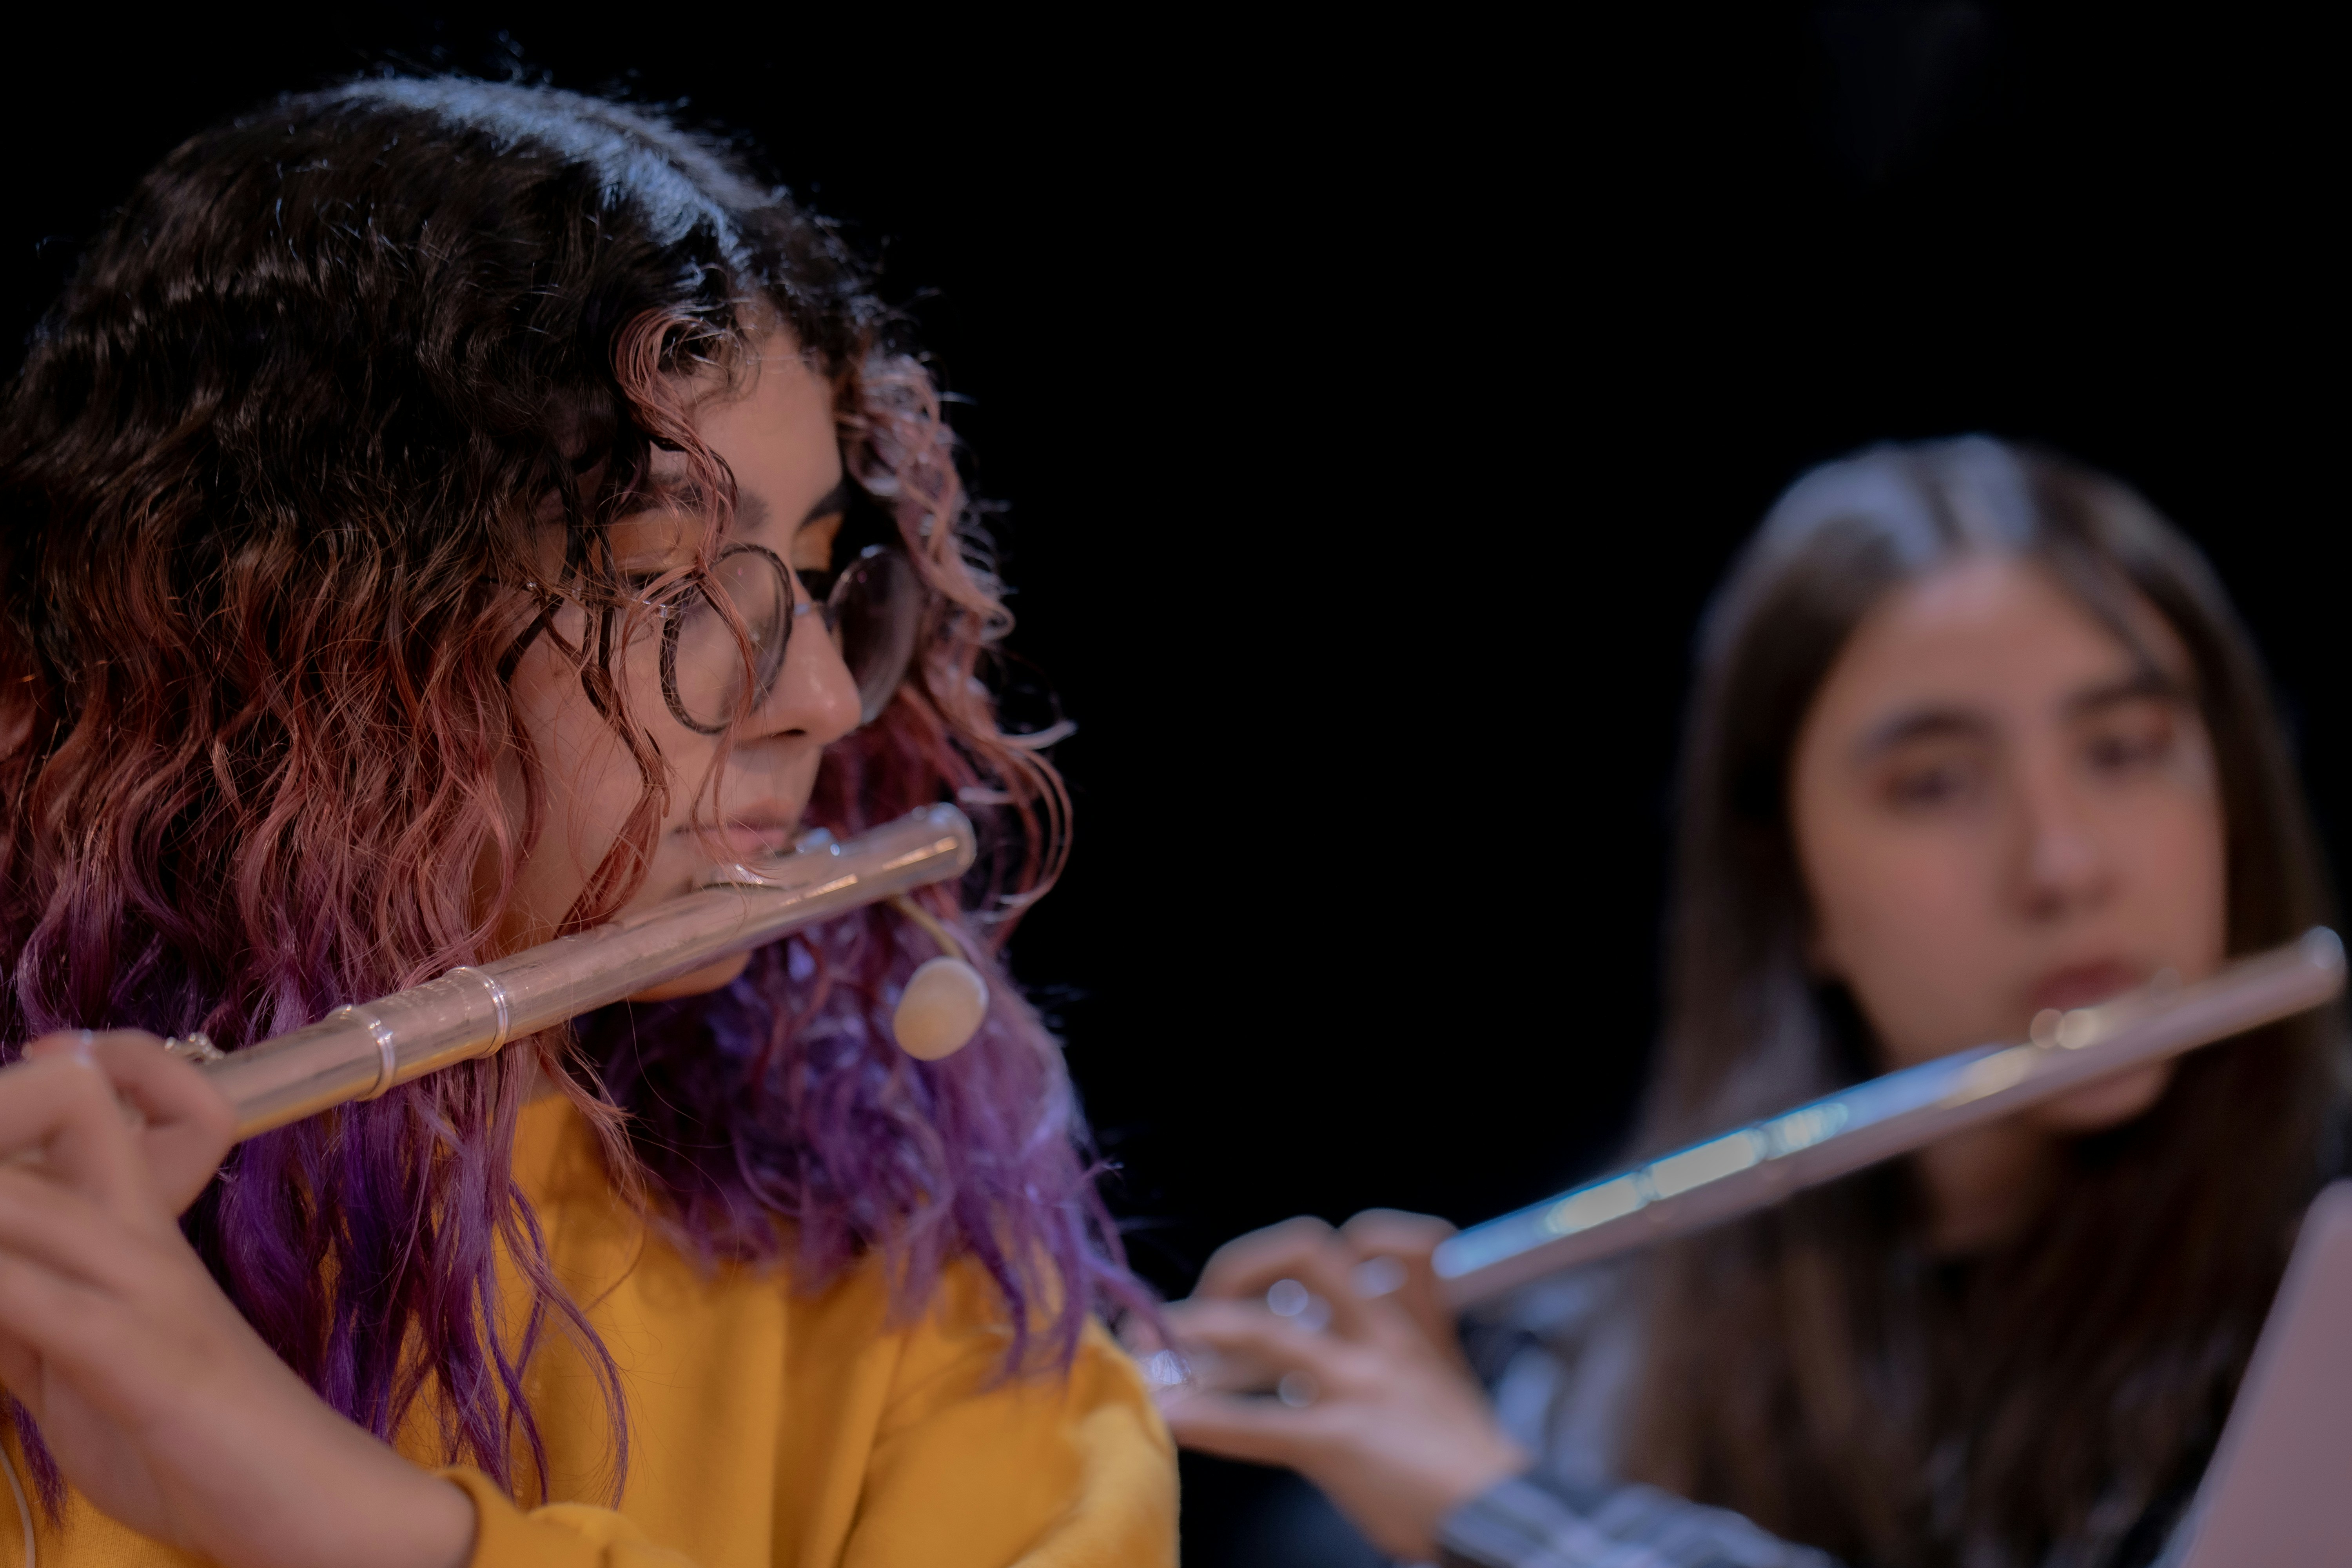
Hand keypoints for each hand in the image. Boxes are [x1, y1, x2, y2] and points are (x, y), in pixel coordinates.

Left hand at [0, 1031, 474, 1567]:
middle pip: (67, 1118)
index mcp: (144, 1232)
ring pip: (33, 1205)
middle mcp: (146, 1241)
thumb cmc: (201, 1441)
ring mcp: (148, 1293)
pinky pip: (38, 1303)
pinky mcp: (143, 1357)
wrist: (312, 1501)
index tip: (48, 1049)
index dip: (67, 1070)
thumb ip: (27, 1321)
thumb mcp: (84, 1368)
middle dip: (5, 1118)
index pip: (102, 1108)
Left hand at [1158, 1211, 1527, 1561]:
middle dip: (1243, 1264)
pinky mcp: (1339, 1439)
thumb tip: (1359, 1320)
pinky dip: (1204, 1419)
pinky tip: (1171, 1418)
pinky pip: (1257, 1422)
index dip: (1333, 1239)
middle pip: (1307, 1252)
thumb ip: (1411, 1338)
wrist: (1507, 1519)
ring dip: (1199, 1332)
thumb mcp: (1447, 1379)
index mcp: (1414, 1322)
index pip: (1385, 1239)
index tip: (1288, 1270)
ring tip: (1159, 1345)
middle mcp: (1384, 1337)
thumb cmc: (1471, 1463)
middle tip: (1210, 1299)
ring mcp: (1359, 1384)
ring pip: (1265, 1330)